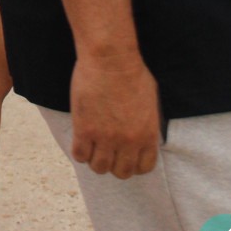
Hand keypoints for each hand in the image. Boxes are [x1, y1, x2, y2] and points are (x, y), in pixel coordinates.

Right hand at [70, 53, 160, 177]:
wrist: (110, 57)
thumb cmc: (131, 71)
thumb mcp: (151, 100)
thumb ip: (147, 123)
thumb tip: (143, 135)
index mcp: (147, 135)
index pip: (144, 167)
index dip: (134, 164)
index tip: (126, 156)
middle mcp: (128, 141)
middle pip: (122, 172)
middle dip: (115, 164)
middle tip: (107, 152)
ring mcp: (105, 137)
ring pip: (99, 167)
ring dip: (96, 160)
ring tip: (92, 146)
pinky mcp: (84, 129)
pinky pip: (79, 155)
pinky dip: (80, 151)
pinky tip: (80, 139)